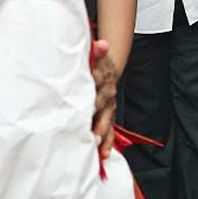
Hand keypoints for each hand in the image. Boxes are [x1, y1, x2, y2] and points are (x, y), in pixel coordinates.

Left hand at [90, 40, 116, 159]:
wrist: (106, 69)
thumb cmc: (93, 63)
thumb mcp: (92, 55)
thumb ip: (96, 51)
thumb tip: (101, 44)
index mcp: (102, 74)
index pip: (98, 80)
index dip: (94, 90)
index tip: (87, 100)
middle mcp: (107, 91)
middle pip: (103, 103)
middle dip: (96, 116)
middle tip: (89, 127)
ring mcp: (109, 105)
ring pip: (107, 120)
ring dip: (102, 131)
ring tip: (96, 142)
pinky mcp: (108, 116)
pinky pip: (110, 130)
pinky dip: (108, 142)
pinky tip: (104, 154)